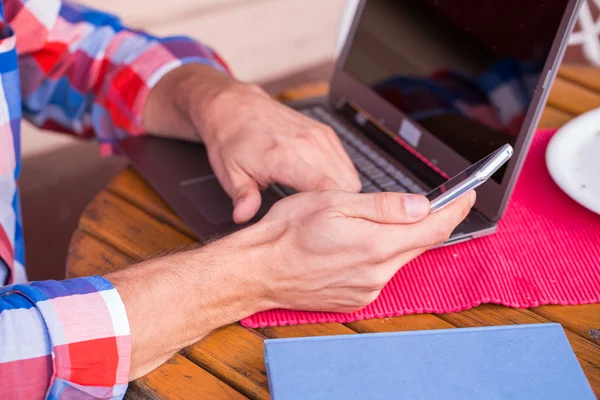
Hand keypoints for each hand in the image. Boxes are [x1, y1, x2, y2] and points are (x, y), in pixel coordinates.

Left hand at [144, 65, 360, 223]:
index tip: (323, 225)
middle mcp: (307, 144)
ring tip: (319, 203)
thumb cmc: (232, 140)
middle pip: (346, 186)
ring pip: (350, 175)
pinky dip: (339, 177)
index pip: (326, 187)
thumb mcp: (230, 173)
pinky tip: (320, 185)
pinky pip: (346, 163)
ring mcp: (320, 136)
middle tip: (319, 218)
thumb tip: (242, 215)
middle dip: (338, 206)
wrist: (236, 107)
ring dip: (340, 192)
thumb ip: (242, 197)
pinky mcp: (325, 133)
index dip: (331, 211)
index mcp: (284, 156)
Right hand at [245, 190, 475, 312]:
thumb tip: (422, 205)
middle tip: (437, 200)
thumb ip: (383, 206)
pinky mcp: (357, 298)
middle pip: (422, 242)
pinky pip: (383, 272)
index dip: (457, 208)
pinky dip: (383, 254)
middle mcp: (376, 273)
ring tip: (383, 219)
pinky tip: (361, 243)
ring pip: (401, 257)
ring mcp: (368, 289)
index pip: (435, 227)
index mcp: (374, 244)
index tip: (468, 193)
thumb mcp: (333, 202)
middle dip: (433, 220)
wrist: (259, 270)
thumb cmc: (287, 232)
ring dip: (403, 237)